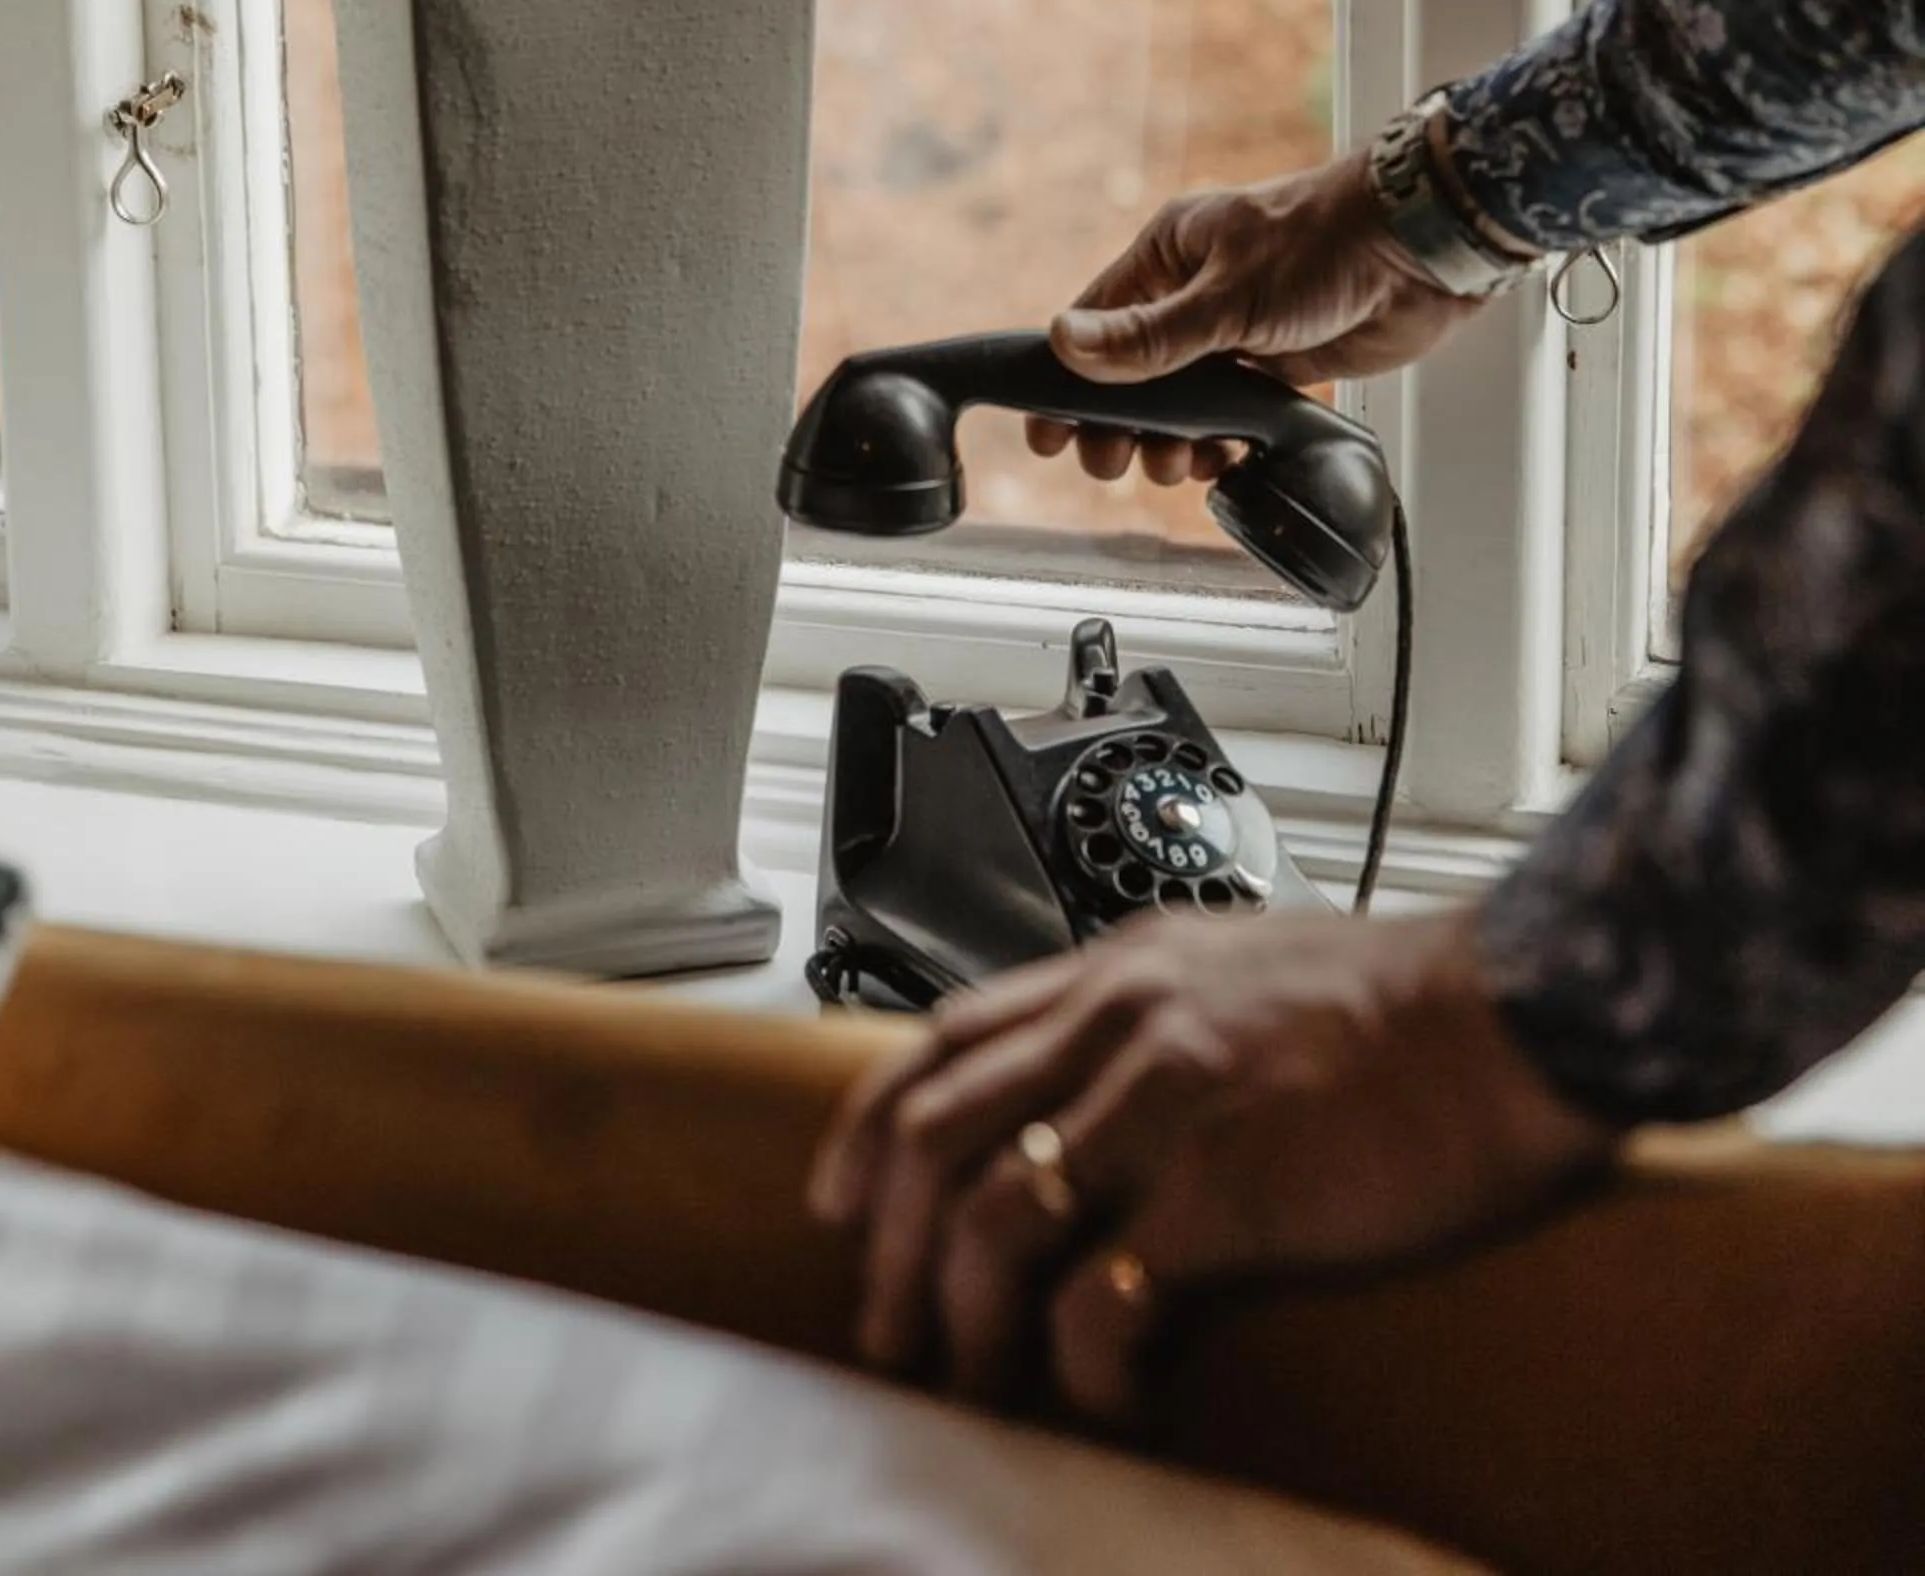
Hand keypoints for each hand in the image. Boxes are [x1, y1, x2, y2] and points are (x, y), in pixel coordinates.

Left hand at [806, 904, 1611, 1424]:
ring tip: (970, 1384)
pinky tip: (1100, 1394)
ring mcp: (1163, 1102)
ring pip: (987, 1217)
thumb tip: (1110, 1089)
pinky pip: (1098, 1293)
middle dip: (884, 1244)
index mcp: (1123, 972)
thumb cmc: (1409, 1003)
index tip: (842, 1198)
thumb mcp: (1245, 967)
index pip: (942, 1038)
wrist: (1520, 1010)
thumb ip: (1164, 1013)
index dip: (870, 1127)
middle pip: (933, 1134)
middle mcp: (1119, 1023)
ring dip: (958, 1317)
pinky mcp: (1221, 1188)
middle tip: (883, 1326)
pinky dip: (1076, 1362)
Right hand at [1029, 148, 1481, 485]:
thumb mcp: (1227, 295)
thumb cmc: (1324, 242)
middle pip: (1131, 374)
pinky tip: (1222, 460)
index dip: (1065, 380)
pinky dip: (1220, 444)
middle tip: (1112, 463)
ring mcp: (1237, 329)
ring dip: (1171, 442)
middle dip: (1119, 425)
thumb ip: (1149, 334)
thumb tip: (1064, 344)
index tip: (1048, 435)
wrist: (1421, 250)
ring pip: (1181, 402)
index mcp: (1169, 254)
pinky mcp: (1280, 363)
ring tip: (1178, 465)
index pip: (1094, 322)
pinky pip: (1230, 415)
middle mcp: (1195, 290)